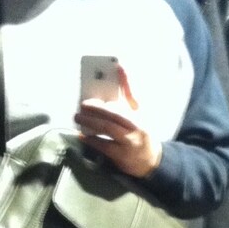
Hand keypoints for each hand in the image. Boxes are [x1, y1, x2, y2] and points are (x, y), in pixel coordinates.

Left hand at [74, 63, 161, 177]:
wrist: (150, 159)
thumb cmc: (140, 130)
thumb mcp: (138, 111)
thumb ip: (128, 92)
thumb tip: (120, 68)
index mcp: (139, 115)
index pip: (130, 97)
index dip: (123, 83)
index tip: (109, 75)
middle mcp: (136, 128)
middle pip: (115, 114)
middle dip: (96, 108)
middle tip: (82, 105)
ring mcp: (129, 143)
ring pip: (108, 129)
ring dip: (90, 122)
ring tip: (78, 117)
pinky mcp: (121, 156)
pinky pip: (104, 146)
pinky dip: (91, 140)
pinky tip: (82, 135)